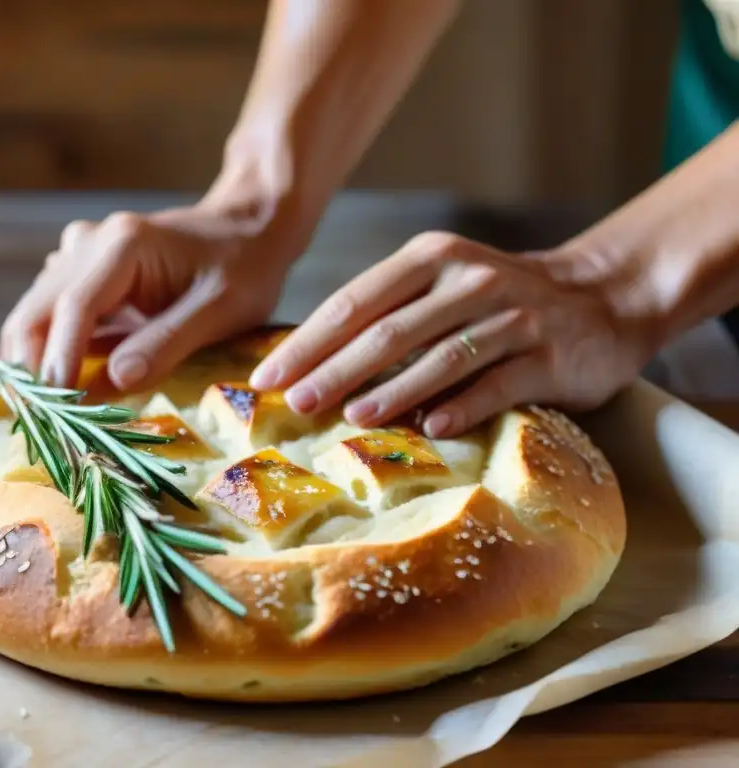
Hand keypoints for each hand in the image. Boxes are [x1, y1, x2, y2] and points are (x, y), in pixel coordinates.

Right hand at [0, 201, 299, 390]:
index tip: (56, 407)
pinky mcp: (81, 275)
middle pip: (36, 309)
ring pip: (34, 314)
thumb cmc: (243, 268)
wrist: (245, 229)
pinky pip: (49, 315)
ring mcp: (79, 256)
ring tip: (40, 416)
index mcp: (123, 245)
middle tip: (36, 423)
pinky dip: (45, 352)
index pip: (74, 306)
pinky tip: (52, 391)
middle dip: (29, 368)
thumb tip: (116, 380)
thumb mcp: (221, 309)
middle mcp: (89, 244)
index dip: (59, 358)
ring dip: (30, 363)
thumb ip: (168, 342)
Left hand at [249, 232, 655, 437]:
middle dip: (336, 369)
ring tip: (353, 418)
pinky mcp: (548, 356)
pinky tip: (430, 430)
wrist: (601, 296)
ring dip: (394, 390)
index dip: (308, 342)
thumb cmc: (497, 299)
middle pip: (389, 330)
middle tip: (296, 403)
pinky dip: (462, 407)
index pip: (354, 302)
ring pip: (441, 357)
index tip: (268, 377)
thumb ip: (386, 312)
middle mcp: (469, 281)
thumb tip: (310, 365)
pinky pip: (498, 384)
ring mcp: (512, 317)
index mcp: (430, 259)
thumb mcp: (440, 285)